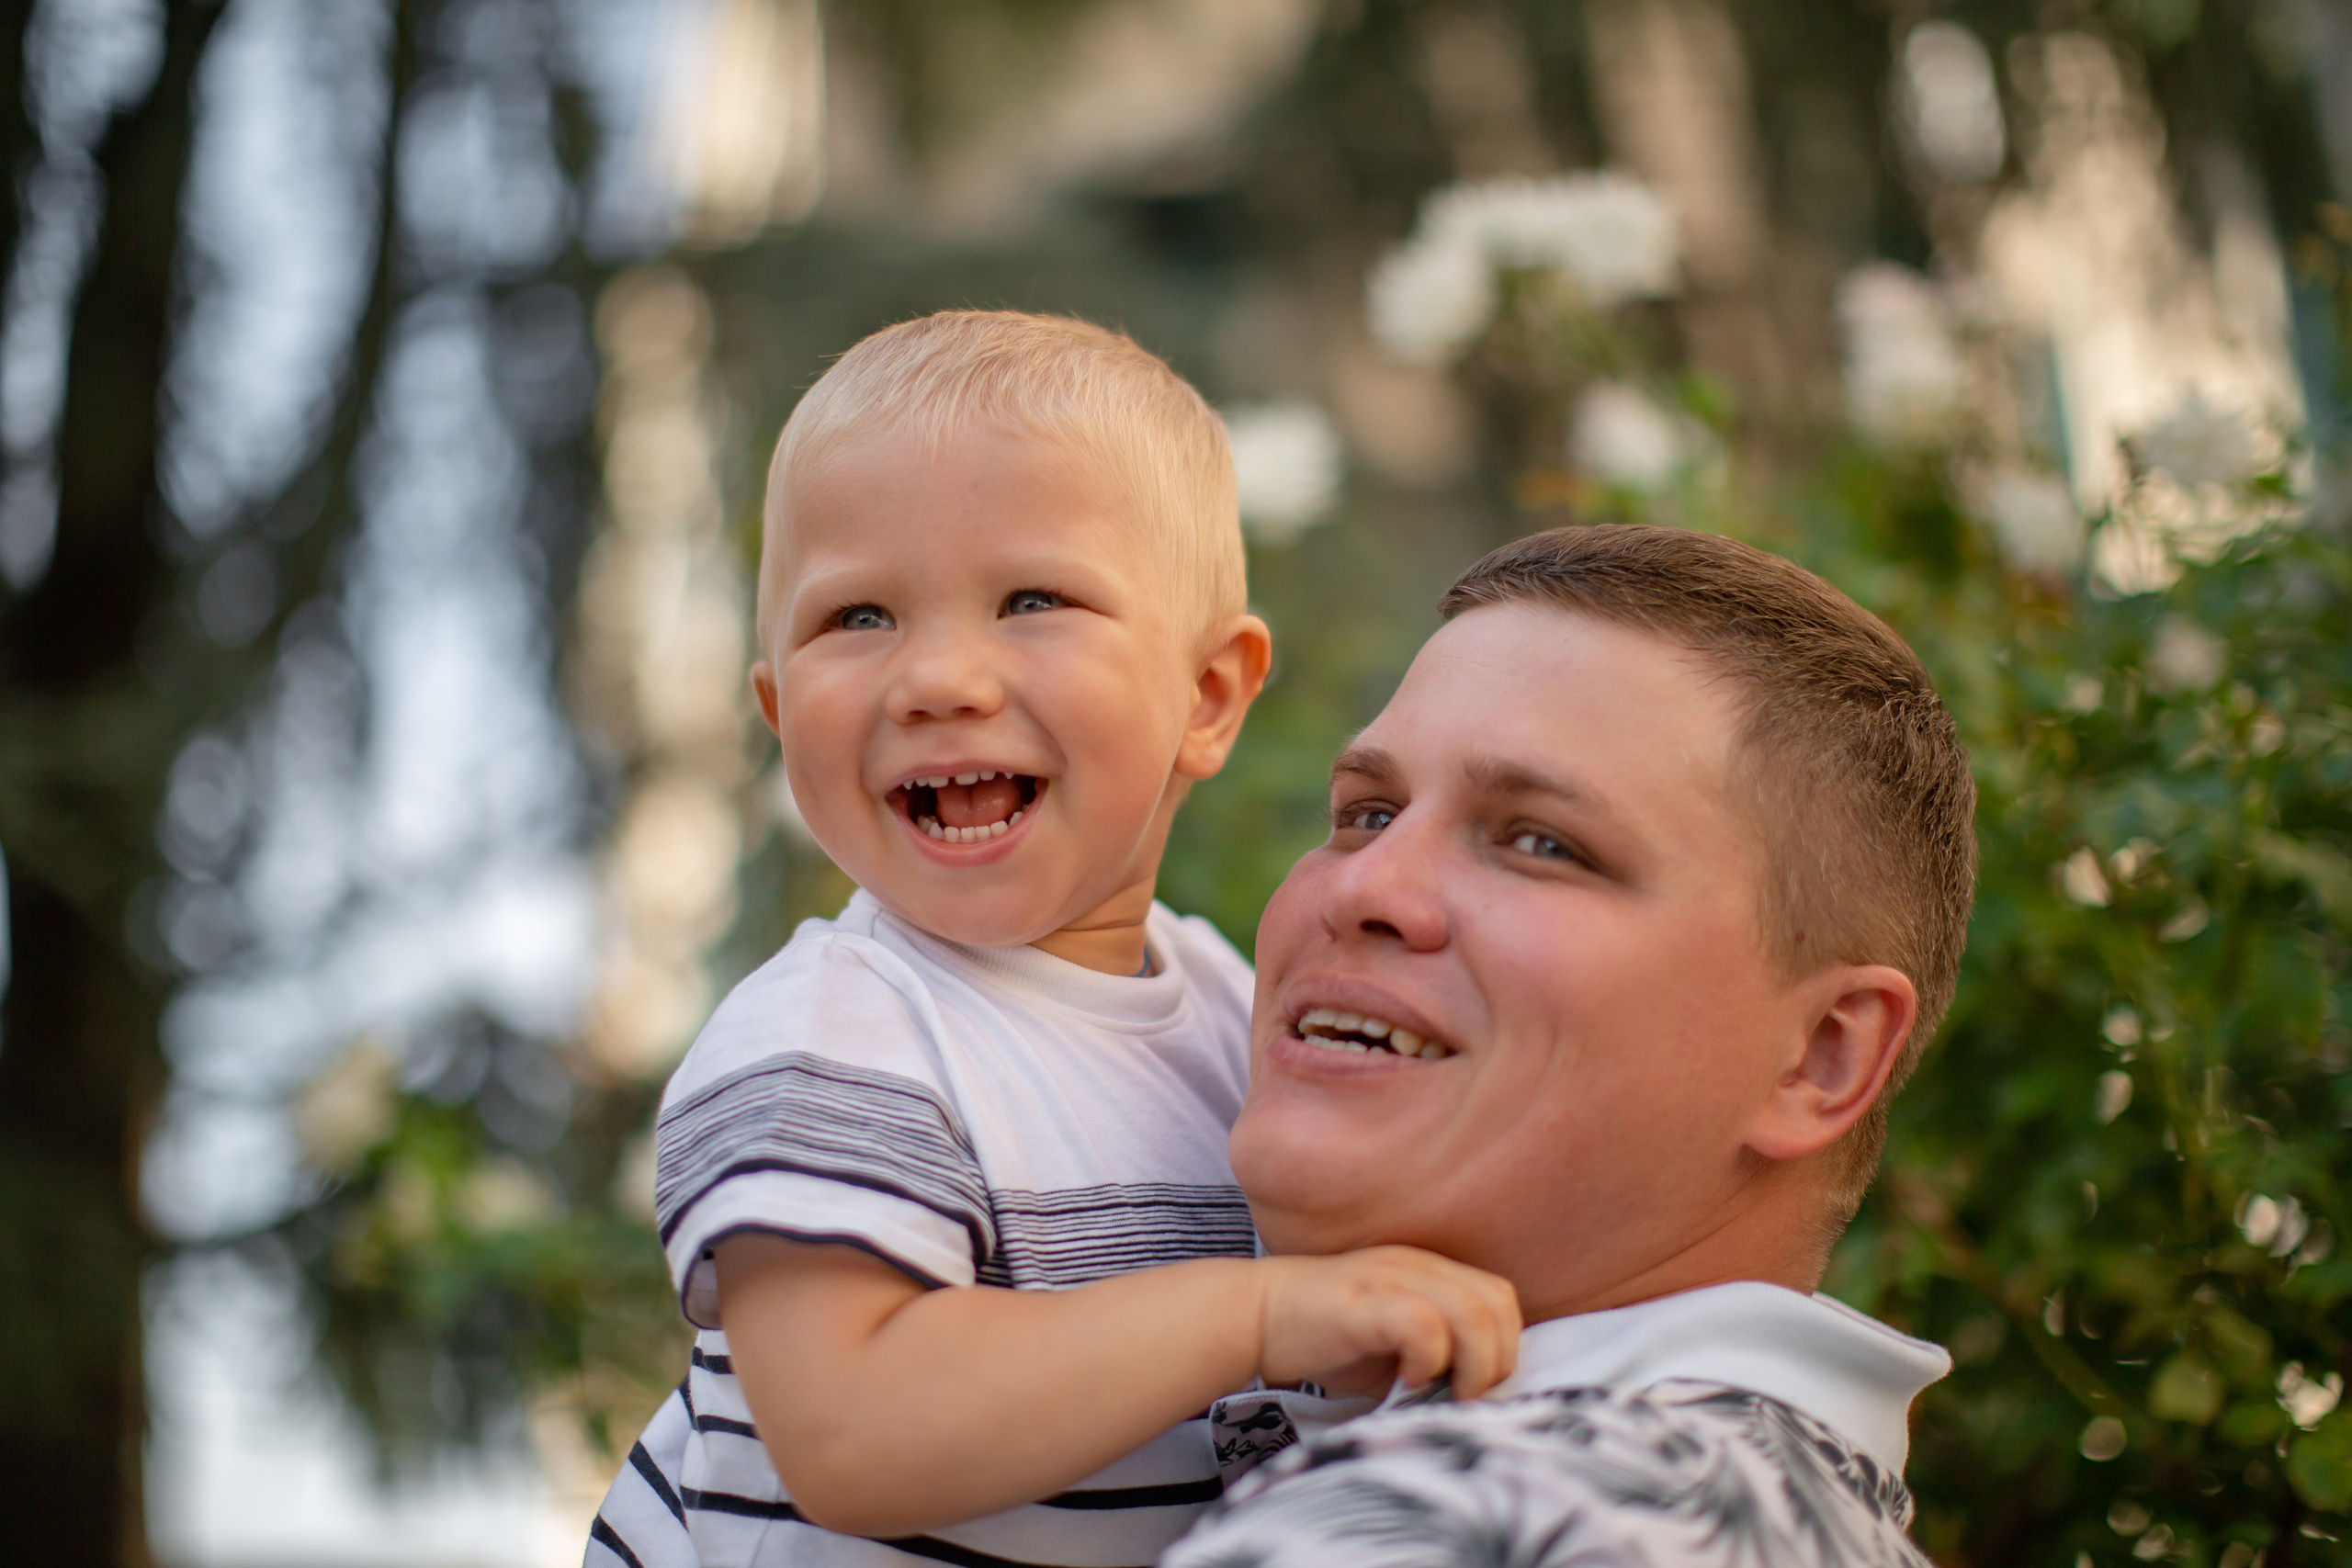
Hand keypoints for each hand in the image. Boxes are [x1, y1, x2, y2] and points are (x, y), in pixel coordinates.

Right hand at [1254, 1246, 1521, 1400]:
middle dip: (1496, 1359)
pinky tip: (1405, 1379)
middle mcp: (1417, 1266)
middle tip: (1465, 1394)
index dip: (1504, 1347)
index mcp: (1429, 1272)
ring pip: (1472, 1310)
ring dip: (1472, 1362)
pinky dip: (1429, 1358)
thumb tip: (1477, 1401)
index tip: (1477, 1388)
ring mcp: (1390, 1278)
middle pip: (1498, 1302)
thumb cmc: (1324, 1338)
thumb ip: (1437, 1359)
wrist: (1253, 1316)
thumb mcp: (1394, 1346)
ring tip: (1443, 1389)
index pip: (1500, 1299)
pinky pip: (1423, 1324)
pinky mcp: (1364, 1301)